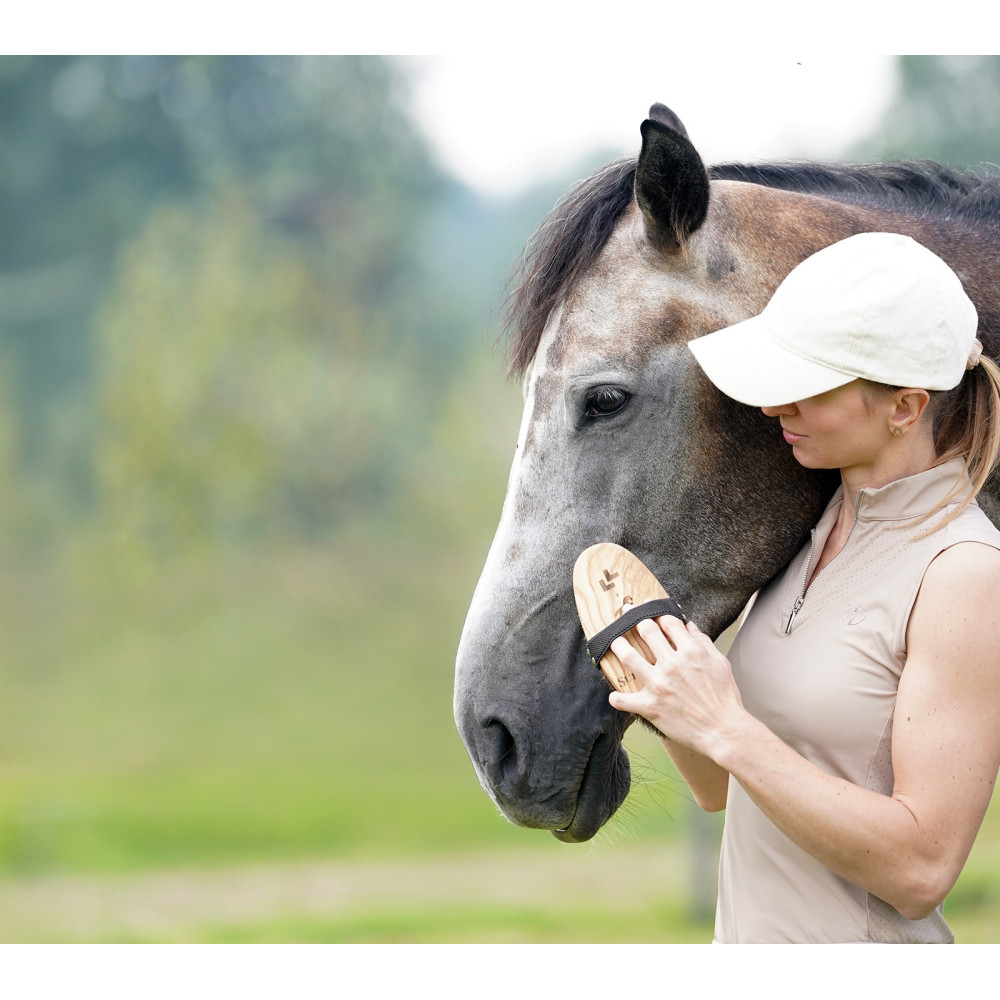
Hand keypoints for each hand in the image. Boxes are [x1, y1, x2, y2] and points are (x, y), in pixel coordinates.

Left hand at [608, 616, 748, 760]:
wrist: (723, 730)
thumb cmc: (724, 697)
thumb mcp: (719, 662)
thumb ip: (702, 642)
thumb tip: (689, 625)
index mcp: (691, 651)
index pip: (667, 621)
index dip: (655, 612)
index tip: (647, 610)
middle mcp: (672, 664)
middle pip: (646, 631)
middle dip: (634, 620)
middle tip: (626, 616)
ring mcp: (659, 684)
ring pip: (628, 657)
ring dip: (618, 646)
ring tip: (614, 643)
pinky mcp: (651, 706)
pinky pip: (624, 700)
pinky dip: (617, 698)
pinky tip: (615, 696)